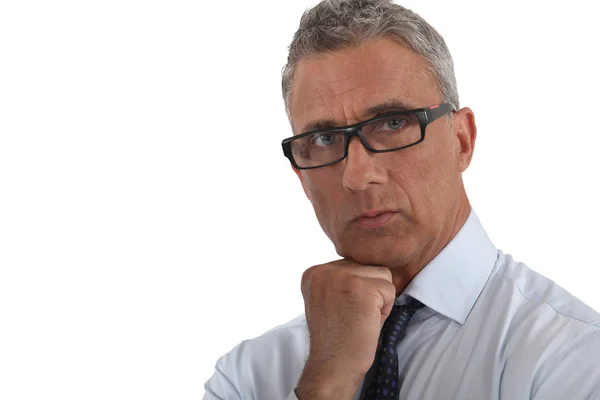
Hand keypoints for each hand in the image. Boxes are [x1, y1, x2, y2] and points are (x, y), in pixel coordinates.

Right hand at [295, 259, 397, 398]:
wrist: (333, 367)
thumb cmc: (337, 338)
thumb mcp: (329, 299)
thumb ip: (341, 279)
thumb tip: (371, 264)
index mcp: (313, 273)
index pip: (354, 265)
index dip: (357, 291)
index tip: (342, 312)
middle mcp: (323, 270)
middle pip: (369, 267)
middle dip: (370, 293)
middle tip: (353, 317)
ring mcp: (341, 277)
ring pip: (383, 276)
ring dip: (379, 300)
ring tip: (360, 318)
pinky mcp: (361, 288)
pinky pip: (390, 290)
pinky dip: (385, 310)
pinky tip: (367, 322)